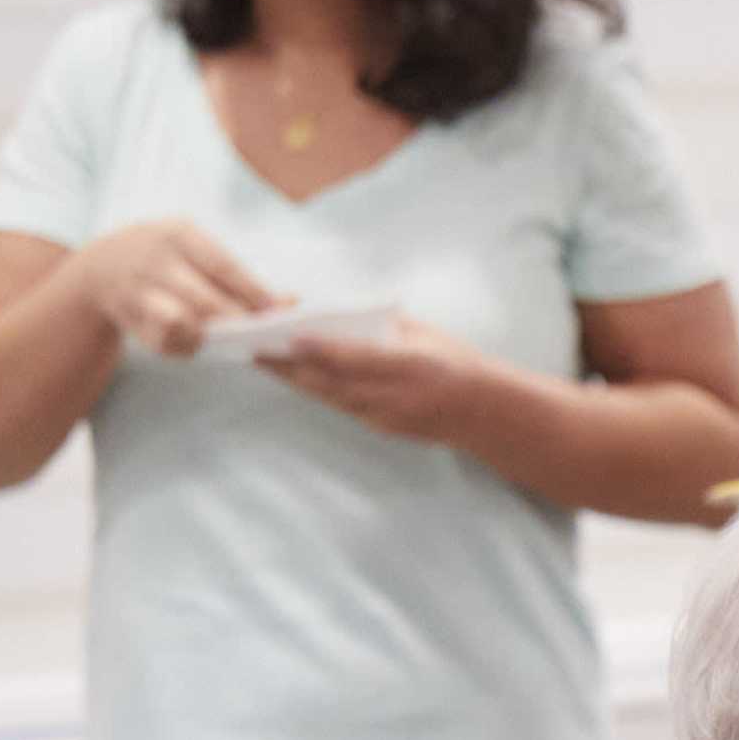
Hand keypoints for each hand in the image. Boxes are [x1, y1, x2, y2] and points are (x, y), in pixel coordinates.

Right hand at [75, 220, 276, 357]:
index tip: (281, 310)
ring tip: (234, 340)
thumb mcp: (194, 250)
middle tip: (265, 334)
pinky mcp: (128, 318)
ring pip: (183, 322)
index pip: (224, 265)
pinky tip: (197, 342)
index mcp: (178, 234)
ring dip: (212, 335)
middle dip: (237, 320)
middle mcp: (154, 259)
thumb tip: (293, 301)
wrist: (100, 267)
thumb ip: (237, 275)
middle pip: (205, 299)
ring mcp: (137, 289)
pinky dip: (186, 345)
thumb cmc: (169, 259)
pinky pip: (165, 340)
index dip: (254, 291)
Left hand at [258, 318, 509, 448]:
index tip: (288, 334)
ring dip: (294, 379)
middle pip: (331, 381)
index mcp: (410, 364)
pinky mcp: (381, 427)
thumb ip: (384, 324)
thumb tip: (335, 312)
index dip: (320, 347)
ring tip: (263, 361)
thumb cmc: (455, 361)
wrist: (484, 411)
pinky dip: (316, 390)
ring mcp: (386, 415)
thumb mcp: (425, 333)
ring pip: (330, 396)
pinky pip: (341, 406)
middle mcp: (395, 395)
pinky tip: (296, 378)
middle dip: (289, 366)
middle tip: (254, 348)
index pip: (356, 356)